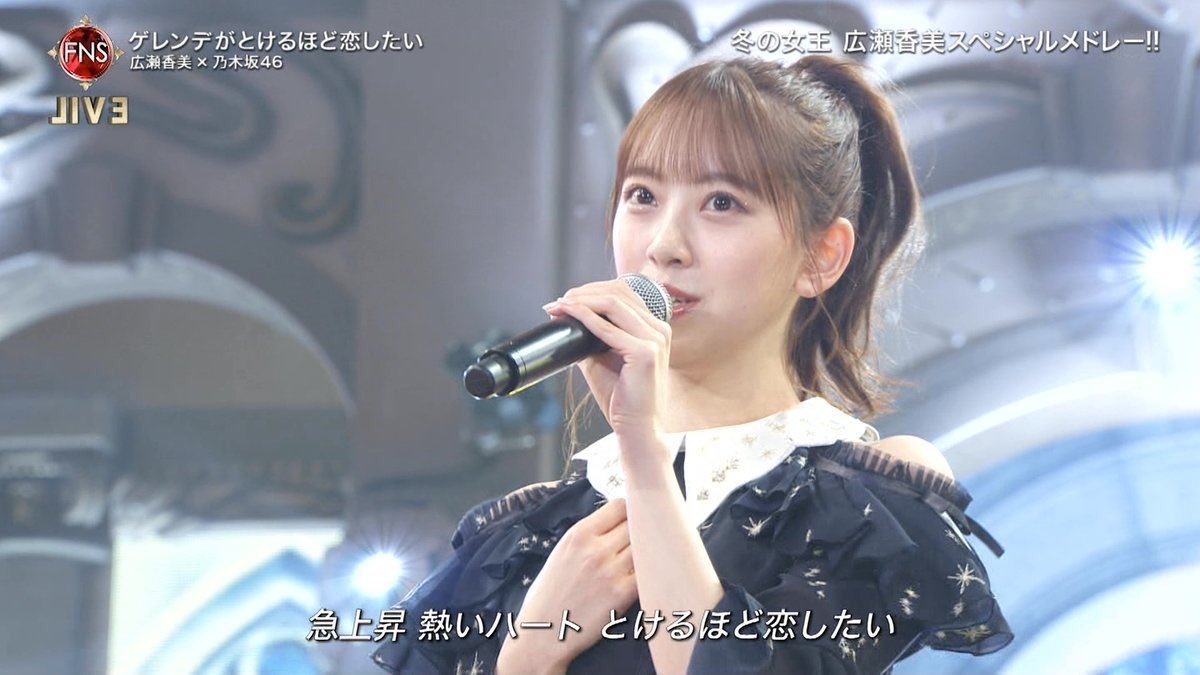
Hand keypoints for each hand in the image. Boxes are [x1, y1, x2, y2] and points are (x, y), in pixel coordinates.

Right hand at [497, 498, 636, 672]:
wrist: (543, 633)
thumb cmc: (550, 594)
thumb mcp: (562, 552)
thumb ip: (589, 535)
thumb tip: (617, 522)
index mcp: (579, 534)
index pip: (620, 506)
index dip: (630, 511)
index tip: (633, 518)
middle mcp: (596, 548)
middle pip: (636, 524)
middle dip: (639, 530)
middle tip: (641, 540)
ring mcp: (611, 570)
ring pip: (645, 547)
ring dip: (646, 551)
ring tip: (644, 559)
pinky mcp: (623, 593)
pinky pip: (647, 572)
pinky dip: (649, 572)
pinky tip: (645, 576)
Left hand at [544, 279, 670, 449]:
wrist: (637, 428)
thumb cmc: (622, 398)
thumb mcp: (604, 359)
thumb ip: (592, 337)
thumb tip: (567, 318)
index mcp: (655, 329)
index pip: (624, 294)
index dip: (592, 290)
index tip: (567, 299)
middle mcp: (659, 330)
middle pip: (618, 293)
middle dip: (583, 292)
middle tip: (558, 302)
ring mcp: (655, 339)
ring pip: (612, 303)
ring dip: (580, 300)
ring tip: (558, 306)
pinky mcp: (645, 353)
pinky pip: (606, 327)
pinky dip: (583, 316)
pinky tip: (568, 314)